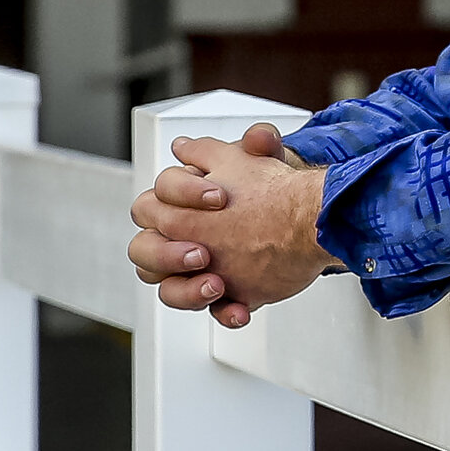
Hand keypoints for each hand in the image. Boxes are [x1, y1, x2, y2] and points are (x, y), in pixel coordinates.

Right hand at [126, 123, 339, 327]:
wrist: (305, 219)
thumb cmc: (274, 186)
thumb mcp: (269, 162)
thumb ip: (263, 143)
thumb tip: (258, 137)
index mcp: (179, 197)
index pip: (160, 193)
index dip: (183, 194)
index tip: (219, 198)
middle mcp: (178, 235)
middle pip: (144, 247)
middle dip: (168, 253)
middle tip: (203, 252)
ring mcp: (194, 268)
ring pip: (165, 286)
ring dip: (186, 290)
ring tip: (218, 285)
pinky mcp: (221, 293)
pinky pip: (210, 311)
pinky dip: (225, 312)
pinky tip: (242, 310)